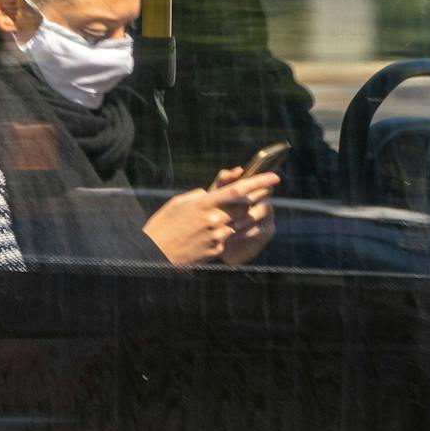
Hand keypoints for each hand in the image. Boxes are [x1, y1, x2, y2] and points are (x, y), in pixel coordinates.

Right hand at [143, 169, 280, 265]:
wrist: (154, 253)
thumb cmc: (163, 225)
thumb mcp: (179, 202)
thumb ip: (201, 196)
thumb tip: (213, 194)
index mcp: (204, 204)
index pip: (238, 190)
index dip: (260, 182)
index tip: (275, 177)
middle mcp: (214, 220)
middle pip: (245, 207)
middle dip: (255, 199)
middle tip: (264, 192)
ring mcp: (217, 236)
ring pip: (238, 223)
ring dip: (236, 218)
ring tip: (219, 217)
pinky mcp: (217, 250)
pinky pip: (228, 238)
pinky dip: (223, 234)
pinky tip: (206, 235)